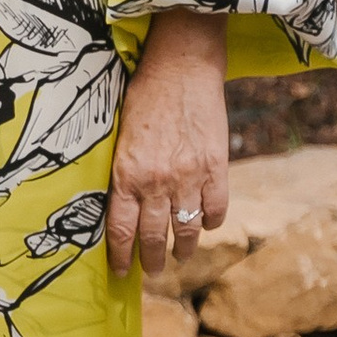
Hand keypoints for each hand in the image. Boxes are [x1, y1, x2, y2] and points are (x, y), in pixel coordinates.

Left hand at [106, 10, 228, 280]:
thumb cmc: (143, 94)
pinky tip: (205, 224)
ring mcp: (189, 178)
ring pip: (186, 231)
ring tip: (180, 256)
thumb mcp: (121, 136)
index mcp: (127, 174)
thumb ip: (123, 172)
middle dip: (150, 261)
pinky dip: (210, 223)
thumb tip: (121, 205)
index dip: (120, 257)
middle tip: (150, 270)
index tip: (119, 271)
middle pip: (154, 238)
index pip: (121, 230)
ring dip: (183, 249)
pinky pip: (215, 211)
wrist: (181, 65)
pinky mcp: (216, 168)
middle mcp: (157, 182)